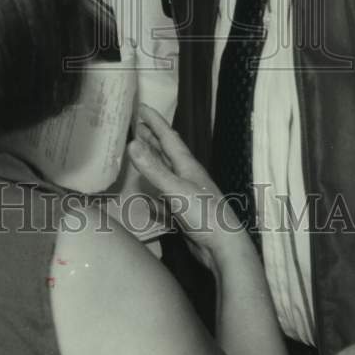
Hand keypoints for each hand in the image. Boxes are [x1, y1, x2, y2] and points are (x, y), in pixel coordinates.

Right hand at [127, 104, 241, 272]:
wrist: (223, 247)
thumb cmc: (204, 214)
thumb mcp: (176, 189)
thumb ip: (154, 169)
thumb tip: (131, 144)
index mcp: (187, 165)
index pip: (168, 137)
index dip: (155, 122)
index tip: (141, 107)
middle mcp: (187, 175)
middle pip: (166, 152)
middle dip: (152, 137)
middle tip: (136, 124)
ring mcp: (185, 194)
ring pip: (165, 172)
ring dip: (152, 161)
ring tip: (138, 151)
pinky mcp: (183, 212)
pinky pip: (163, 197)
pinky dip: (153, 192)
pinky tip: (145, 195)